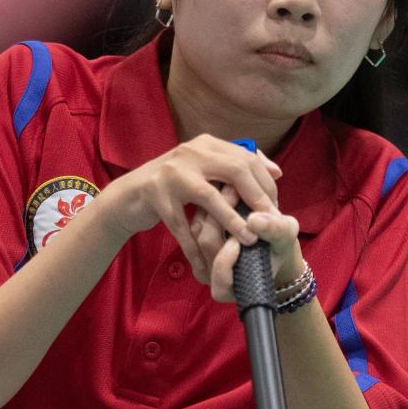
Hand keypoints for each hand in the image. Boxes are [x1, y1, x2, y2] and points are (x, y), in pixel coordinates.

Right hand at [104, 135, 280, 274]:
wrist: (130, 195)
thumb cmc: (176, 184)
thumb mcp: (206, 168)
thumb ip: (237, 167)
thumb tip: (277, 171)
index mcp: (206, 144)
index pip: (245, 157)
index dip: (265, 182)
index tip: (276, 205)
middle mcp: (190, 153)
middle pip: (234, 169)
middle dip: (257, 197)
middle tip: (271, 220)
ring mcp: (171, 174)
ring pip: (210, 197)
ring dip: (233, 221)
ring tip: (250, 240)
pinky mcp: (156, 197)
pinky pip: (182, 225)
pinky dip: (196, 246)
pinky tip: (208, 263)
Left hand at [193, 184, 302, 302]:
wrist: (272, 240)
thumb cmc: (281, 244)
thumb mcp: (285, 237)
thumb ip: (274, 232)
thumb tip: (254, 220)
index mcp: (227, 287)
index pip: (219, 275)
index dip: (229, 254)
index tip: (249, 226)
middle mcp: (208, 273)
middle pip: (205, 242)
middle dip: (223, 214)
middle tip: (238, 191)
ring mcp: (199, 253)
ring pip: (198, 226)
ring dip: (216, 203)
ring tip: (234, 183)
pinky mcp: (197, 232)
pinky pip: (197, 216)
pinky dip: (212, 199)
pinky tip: (227, 183)